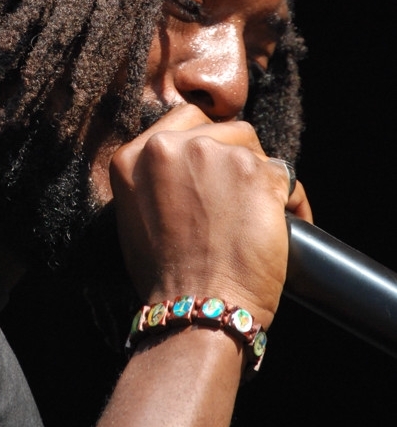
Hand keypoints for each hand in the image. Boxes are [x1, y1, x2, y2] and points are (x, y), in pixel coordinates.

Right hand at [109, 104, 303, 326]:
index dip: (207, 139)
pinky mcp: (256, 172)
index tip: (218, 163)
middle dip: (237, 156)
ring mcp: (215, 156)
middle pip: (223, 129)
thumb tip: (182, 170)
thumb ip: (153, 178)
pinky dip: (291, 200)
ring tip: (264, 212)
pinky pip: (285, 175)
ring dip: (262, 176)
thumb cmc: (165, 277)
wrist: (195, 308)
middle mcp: (171, 147)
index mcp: (134, 155)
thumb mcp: (135, 215)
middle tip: (241, 193)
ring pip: (256, 150)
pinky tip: (289, 222)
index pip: (185, 119)